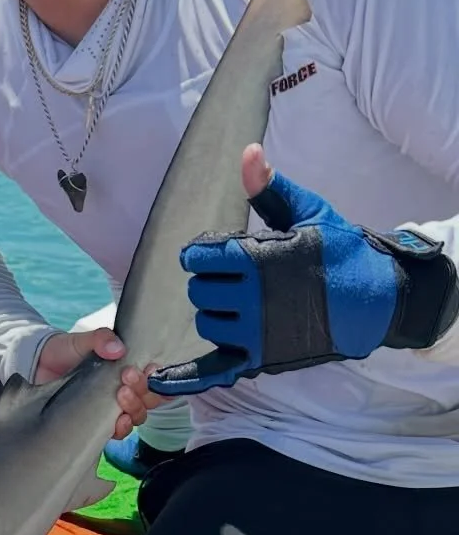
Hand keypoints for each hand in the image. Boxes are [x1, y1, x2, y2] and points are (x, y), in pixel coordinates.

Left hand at [35, 328, 162, 440]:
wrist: (36, 367)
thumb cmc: (64, 352)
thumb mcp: (81, 341)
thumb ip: (100, 339)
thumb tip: (117, 348)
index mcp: (125, 372)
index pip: (152, 381)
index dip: (156, 379)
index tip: (146, 369)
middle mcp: (122, 392)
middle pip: (147, 400)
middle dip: (142, 391)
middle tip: (127, 377)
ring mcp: (109, 409)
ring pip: (135, 417)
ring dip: (133, 408)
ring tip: (120, 394)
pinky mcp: (95, 424)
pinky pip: (116, 433)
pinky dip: (119, 428)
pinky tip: (115, 422)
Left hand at [151, 145, 458, 394]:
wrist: (375, 299)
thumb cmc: (340, 252)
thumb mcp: (306, 212)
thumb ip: (268, 188)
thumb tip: (247, 152)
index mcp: (258, 259)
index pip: (199, 258)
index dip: (202, 255)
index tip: (213, 256)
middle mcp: (252, 298)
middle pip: (199, 291)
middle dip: (212, 283)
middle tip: (237, 280)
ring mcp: (256, 331)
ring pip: (206, 323)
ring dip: (215, 314)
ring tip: (242, 305)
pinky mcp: (261, 358)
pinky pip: (214, 369)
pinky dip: (186, 377)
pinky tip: (158, 381)